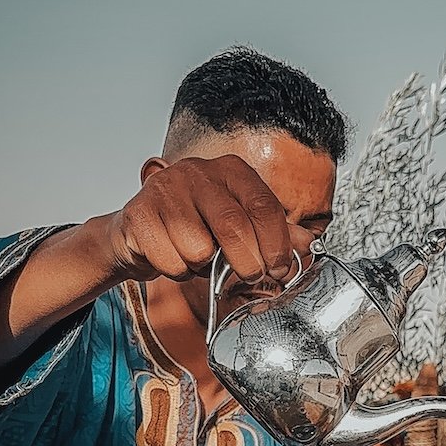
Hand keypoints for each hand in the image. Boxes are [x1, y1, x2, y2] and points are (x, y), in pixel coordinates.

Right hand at [106, 155, 293, 287]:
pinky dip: (176, 271)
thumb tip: (306, 245)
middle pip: (233, 226)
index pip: (263, 205)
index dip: (276, 243)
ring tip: (196, 256)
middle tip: (250, 274)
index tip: (280, 268)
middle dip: (247, 261)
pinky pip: (170, 261)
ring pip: (198, 249)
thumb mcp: (240, 223)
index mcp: (230, 170)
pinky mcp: (139, 215)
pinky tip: (172, 256)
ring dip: (202, 267)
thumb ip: (273, 232)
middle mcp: (198, 172)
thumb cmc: (197, 225)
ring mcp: (165, 190)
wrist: (142, 229)